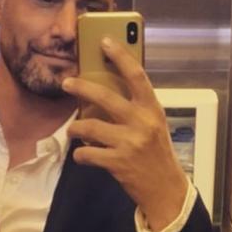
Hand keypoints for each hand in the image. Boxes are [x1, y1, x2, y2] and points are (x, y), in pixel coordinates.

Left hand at [62, 37, 188, 231]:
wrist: (166, 189)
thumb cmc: (157, 153)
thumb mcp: (153, 125)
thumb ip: (136, 108)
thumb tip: (105, 88)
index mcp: (152, 109)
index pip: (137, 76)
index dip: (120, 56)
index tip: (104, 41)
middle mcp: (142, 123)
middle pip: (105, 97)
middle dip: (81, 88)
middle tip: (66, 83)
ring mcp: (129, 143)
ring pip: (89, 127)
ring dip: (75, 127)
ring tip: (71, 130)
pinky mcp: (117, 163)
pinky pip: (86, 153)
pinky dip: (80, 154)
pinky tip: (82, 154)